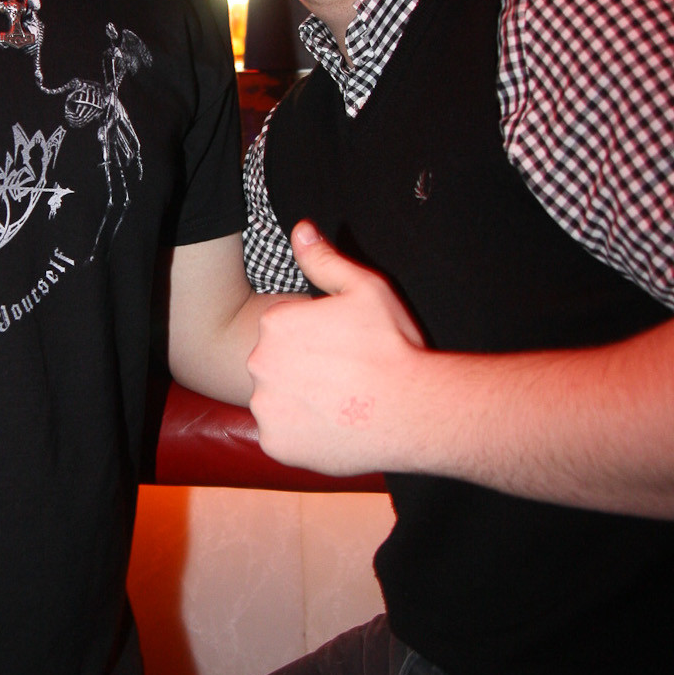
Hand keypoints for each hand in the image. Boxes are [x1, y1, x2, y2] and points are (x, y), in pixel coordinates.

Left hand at [247, 220, 425, 475]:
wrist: (414, 409)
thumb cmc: (393, 345)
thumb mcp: (365, 288)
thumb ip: (324, 259)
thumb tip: (300, 230)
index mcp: (274, 324)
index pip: (285, 331)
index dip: (316, 338)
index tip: (344, 348)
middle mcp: (259, 364)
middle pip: (276, 365)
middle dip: (302, 369)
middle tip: (344, 377)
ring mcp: (265, 407)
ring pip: (277, 401)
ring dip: (300, 403)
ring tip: (341, 403)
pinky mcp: (276, 444)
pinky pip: (283, 437)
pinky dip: (302, 435)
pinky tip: (334, 428)